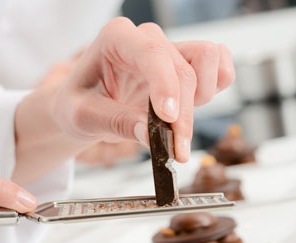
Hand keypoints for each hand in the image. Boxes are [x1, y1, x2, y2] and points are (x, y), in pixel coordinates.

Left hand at [14, 18, 233, 183]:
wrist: (85, 106)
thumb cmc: (78, 105)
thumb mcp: (84, 117)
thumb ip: (116, 122)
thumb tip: (152, 136)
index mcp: (116, 39)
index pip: (151, 53)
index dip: (166, 87)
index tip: (168, 120)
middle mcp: (146, 39)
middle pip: (184, 70)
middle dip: (183, 116)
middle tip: (175, 151)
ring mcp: (168, 51)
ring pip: (208, 60)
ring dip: (202, 98)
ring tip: (177, 126)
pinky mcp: (183, 66)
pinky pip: (217, 65)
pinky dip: (215, 87)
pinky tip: (193, 109)